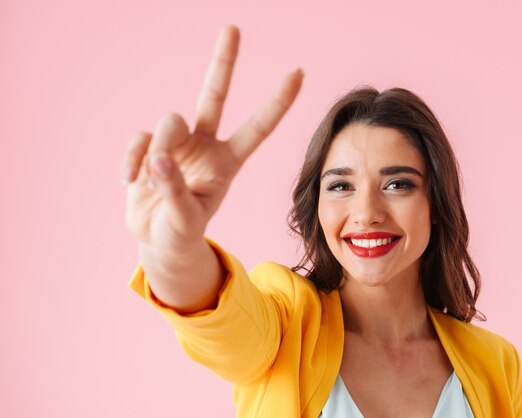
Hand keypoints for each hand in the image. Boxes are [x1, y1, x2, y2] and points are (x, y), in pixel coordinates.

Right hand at [122, 26, 302, 254]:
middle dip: (223, 62)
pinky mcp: (149, 146)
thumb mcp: (185, 219)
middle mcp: (205, 145)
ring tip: (153, 181)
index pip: (257, 129)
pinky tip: (132, 180)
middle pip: (214, 95)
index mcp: (228, 163)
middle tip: (233, 28)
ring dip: (160, 150)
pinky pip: (140, 138)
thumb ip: (174, 190)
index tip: (298, 73)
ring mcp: (177, 143)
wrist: (157, 239)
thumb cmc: (181, 231)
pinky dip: (133, 159)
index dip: (277, 103)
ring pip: (170, 121)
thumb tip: (158, 158)